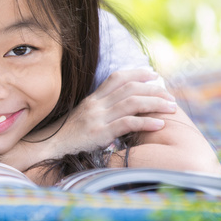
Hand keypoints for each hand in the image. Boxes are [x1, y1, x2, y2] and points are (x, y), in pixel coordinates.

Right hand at [0, 68, 177, 169]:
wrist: (49, 147)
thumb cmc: (68, 135)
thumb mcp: (84, 117)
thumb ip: (101, 110)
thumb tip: (121, 111)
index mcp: (93, 99)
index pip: (117, 77)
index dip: (137, 73)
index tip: (154, 75)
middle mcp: (96, 104)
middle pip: (130, 89)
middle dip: (153, 90)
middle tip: (170, 96)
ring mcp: (97, 118)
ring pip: (132, 103)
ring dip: (155, 104)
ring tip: (172, 108)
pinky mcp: (99, 133)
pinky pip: (127, 124)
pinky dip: (146, 123)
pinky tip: (159, 124)